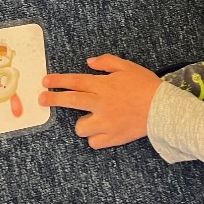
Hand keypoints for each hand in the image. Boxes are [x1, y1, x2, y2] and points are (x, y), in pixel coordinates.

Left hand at [39, 54, 161, 148]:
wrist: (162, 109)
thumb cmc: (145, 85)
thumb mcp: (127, 66)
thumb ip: (106, 62)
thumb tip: (89, 62)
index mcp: (103, 85)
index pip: (75, 81)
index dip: (58, 81)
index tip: (45, 81)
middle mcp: (100, 104)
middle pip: (71, 101)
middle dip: (53, 99)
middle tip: (41, 99)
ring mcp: (105, 123)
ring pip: (80, 127)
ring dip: (82, 122)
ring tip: (91, 118)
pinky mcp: (112, 138)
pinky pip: (93, 142)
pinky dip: (95, 137)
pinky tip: (101, 130)